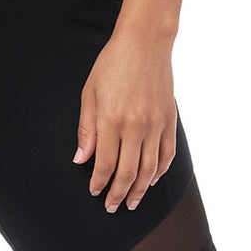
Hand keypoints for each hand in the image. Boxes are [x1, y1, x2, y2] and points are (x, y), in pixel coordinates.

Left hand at [74, 27, 177, 211]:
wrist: (145, 43)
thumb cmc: (112, 65)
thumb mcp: (90, 93)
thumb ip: (86, 129)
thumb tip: (81, 160)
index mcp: (111, 120)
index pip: (105, 164)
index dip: (99, 183)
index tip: (95, 193)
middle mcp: (135, 126)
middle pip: (128, 172)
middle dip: (118, 194)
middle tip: (113, 207)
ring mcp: (155, 124)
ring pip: (149, 168)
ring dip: (140, 190)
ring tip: (132, 202)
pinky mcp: (169, 120)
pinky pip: (167, 154)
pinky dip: (160, 171)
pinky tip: (152, 180)